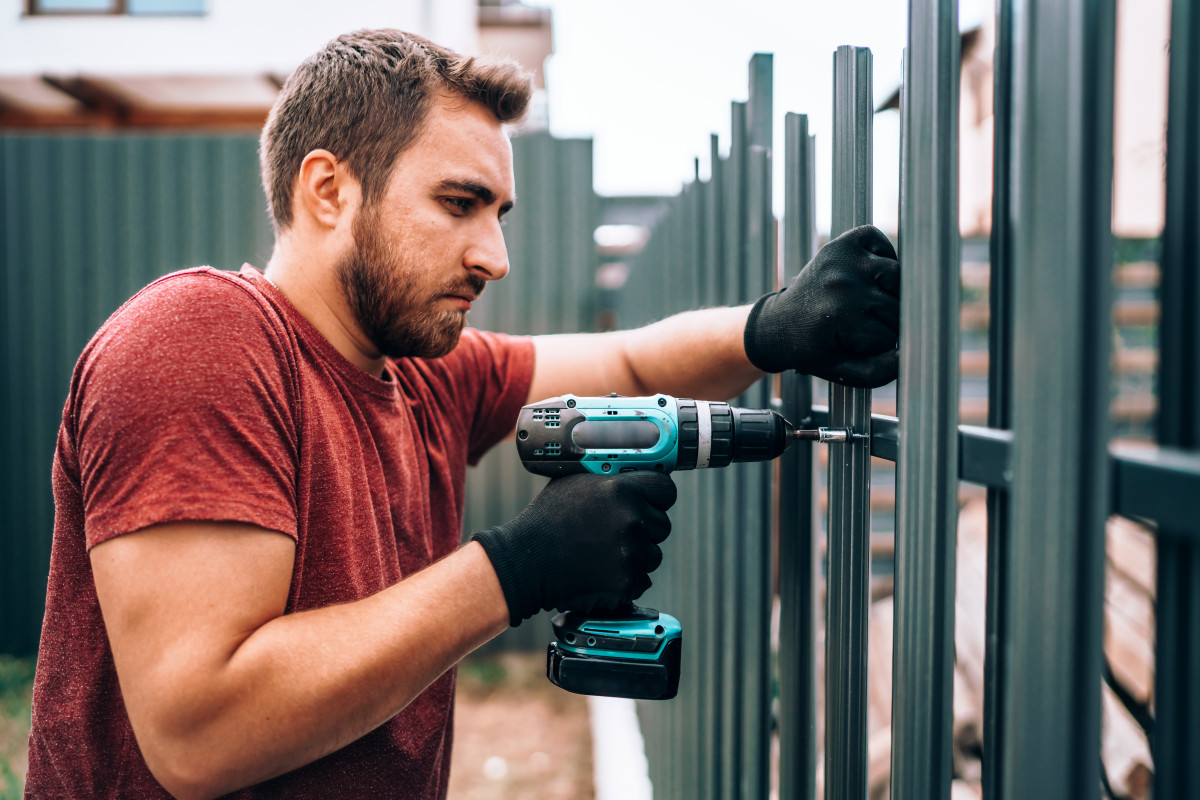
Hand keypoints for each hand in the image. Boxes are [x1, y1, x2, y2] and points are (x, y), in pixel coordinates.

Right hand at [471, 471, 677, 625]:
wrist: (528, 561)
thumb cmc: (547, 520)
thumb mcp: (575, 483)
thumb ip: (609, 479)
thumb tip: (628, 472)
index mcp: (621, 490)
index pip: (665, 490)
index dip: (658, 497)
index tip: (651, 502)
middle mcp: (631, 519)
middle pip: (661, 525)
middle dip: (645, 529)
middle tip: (618, 532)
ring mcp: (631, 552)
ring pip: (652, 554)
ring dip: (636, 555)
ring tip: (605, 552)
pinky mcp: (627, 580)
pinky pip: (642, 579)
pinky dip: (627, 579)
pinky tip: (603, 570)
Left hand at [743, 224, 899, 387]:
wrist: (780, 325)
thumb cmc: (815, 349)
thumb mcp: (844, 371)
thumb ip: (881, 371)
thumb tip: (910, 353)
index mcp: (842, 316)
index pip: (892, 336)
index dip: (880, 346)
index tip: (855, 345)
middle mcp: (843, 283)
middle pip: (897, 306)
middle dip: (887, 323)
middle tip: (859, 327)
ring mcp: (843, 259)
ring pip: (898, 276)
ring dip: (891, 293)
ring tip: (869, 304)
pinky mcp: (842, 243)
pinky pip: (881, 243)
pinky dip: (883, 256)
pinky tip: (868, 277)